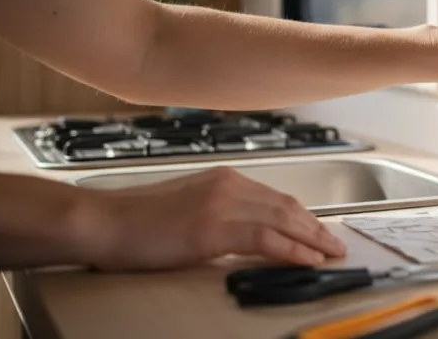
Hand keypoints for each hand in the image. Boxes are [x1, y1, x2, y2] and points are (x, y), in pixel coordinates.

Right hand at [80, 167, 344, 270]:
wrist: (102, 221)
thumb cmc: (136, 221)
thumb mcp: (187, 207)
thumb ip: (220, 213)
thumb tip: (248, 233)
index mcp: (224, 178)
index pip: (276, 197)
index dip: (303, 216)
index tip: (320, 231)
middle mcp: (229, 185)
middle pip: (287, 206)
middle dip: (315, 227)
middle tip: (335, 245)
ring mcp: (222, 204)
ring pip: (283, 219)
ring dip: (312, 239)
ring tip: (330, 254)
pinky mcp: (213, 227)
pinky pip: (265, 238)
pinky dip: (292, 249)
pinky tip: (308, 260)